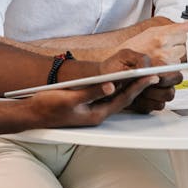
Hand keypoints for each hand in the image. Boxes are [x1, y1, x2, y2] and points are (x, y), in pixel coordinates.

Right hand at [22, 71, 158, 128]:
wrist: (32, 113)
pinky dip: (117, 86)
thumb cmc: (48, 106)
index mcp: (96, 114)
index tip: (151, 77)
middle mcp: (97, 114)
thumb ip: (91, 92)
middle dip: (139, 86)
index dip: (138, 87)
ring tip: (143, 74)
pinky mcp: (87, 105)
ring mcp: (92, 110)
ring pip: (116, 97)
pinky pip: (107, 96)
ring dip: (130, 86)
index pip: (123, 99)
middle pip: (123, 98)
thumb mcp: (70, 98)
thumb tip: (111, 86)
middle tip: (155, 73)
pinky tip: (122, 79)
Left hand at [99, 46, 182, 113]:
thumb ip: (139, 59)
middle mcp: (158, 83)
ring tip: (136, 91)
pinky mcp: (146, 105)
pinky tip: (133, 98)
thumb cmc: (114, 66)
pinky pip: (150, 109)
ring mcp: (153, 95)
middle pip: (171, 92)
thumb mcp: (125, 56)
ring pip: (162, 102)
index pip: (176, 76)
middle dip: (158, 91)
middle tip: (144, 88)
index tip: (157, 78)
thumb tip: (147, 68)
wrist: (102, 79)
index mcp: (157, 68)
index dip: (169, 78)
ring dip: (149, 98)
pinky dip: (142, 105)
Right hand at [126, 20, 187, 63]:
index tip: (173, 37)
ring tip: (159, 57)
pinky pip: (175, 69)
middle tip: (162, 48)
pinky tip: (159, 65)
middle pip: (183, 47)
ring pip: (180, 58)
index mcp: (161, 37)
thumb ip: (173, 27)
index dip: (177, 36)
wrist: (121, 62)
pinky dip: (169, 67)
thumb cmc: (133, 47)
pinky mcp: (164, 73)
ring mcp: (165, 63)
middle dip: (175, 47)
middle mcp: (164, 50)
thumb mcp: (151, 31)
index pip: (183, 34)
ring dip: (172, 58)